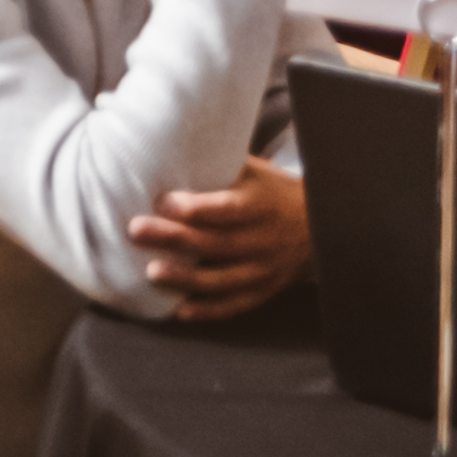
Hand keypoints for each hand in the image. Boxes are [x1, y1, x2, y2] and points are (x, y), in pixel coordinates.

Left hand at [128, 166, 308, 317]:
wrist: (320, 227)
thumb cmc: (272, 192)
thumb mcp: (253, 172)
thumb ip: (218, 165)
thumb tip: (168, 146)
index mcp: (261, 206)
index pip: (229, 209)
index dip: (196, 208)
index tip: (163, 201)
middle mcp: (264, 240)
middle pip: (217, 243)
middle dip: (175, 239)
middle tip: (136, 231)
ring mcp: (265, 270)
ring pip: (223, 279)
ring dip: (186, 279)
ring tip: (153, 272)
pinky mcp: (264, 291)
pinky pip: (235, 304)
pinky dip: (208, 310)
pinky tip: (181, 310)